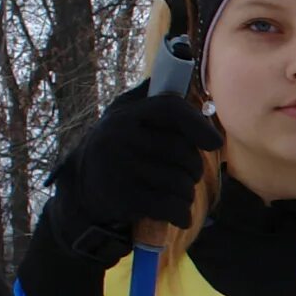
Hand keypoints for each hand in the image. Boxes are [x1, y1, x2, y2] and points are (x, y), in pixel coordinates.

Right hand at [45, 83, 221, 263]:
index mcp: (125, 114)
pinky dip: (182, 214)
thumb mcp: (125, 116)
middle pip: (182, 151)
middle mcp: (119, 136)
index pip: (170, 108)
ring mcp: (119, 168)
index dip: (199, 125)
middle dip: (194, 168)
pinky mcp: (122, 199)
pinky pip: (171, 207)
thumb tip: (189, 80)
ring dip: (187, 193)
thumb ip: (153, 100)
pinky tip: (180, 215)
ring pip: (180, 182)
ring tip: (177, 192)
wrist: (81, 188)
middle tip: (188, 174)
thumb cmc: (118, 149)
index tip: (215, 143)